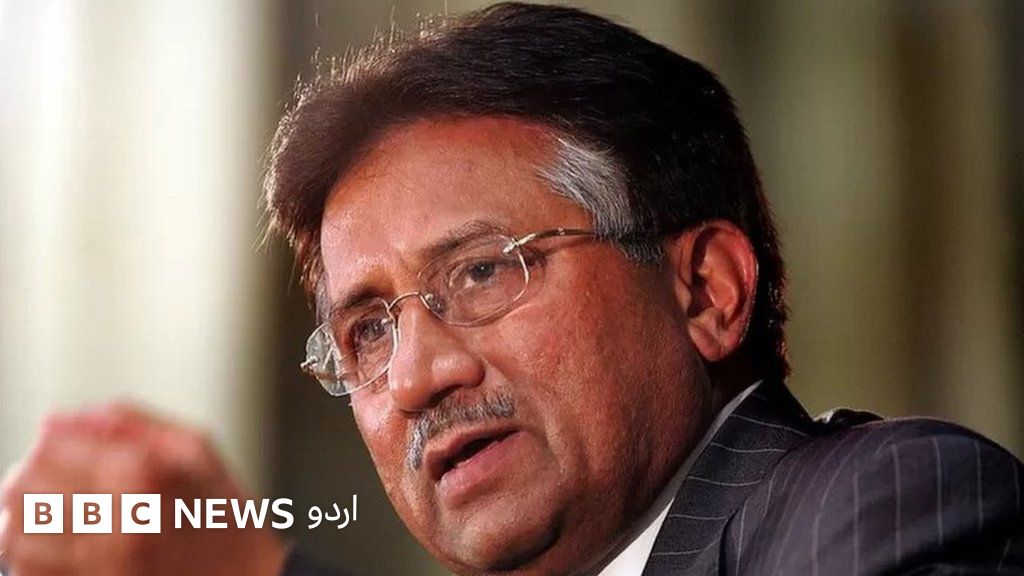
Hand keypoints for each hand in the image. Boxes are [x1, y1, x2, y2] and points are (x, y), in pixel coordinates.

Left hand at [0, 404, 286, 575]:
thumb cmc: (224, 517)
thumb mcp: (197, 450)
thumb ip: (133, 423)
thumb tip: (68, 418)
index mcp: (142, 475)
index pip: (53, 445)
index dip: (52, 439)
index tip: (62, 441)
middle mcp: (115, 521)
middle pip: (26, 486)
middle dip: (33, 473)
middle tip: (52, 472)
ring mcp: (100, 564)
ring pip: (17, 532)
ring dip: (24, 514)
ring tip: (47, 506)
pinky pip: (30, 570)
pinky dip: (27, 552)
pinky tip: (51, 540)